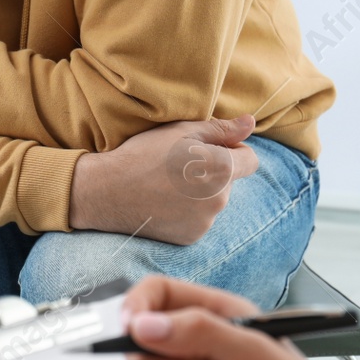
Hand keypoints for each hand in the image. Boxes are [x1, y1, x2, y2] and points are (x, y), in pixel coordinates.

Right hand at [67, 116, 259, 244]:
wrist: (109, 191)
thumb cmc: (144, 154)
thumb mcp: (182, 131)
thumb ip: (221, 129)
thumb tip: (251, 122)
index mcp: (222, 169)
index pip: (250, 160)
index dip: (234, 150)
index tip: (209, 148)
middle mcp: (220, 199)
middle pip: (230, 181)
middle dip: (214, 171)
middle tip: (179, 164)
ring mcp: (206, 221)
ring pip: (214, 201)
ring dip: (201, 192)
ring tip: (168, 183)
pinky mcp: (191, 236)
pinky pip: (199, 219)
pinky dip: (188, 211)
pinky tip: (164, 201)